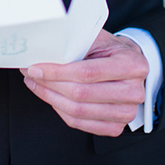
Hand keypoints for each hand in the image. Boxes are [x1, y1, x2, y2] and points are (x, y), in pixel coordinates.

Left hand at [20, 29, 147, 136]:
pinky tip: (49, 97)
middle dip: (49, 85)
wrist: (130, 64)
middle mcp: (133, 92)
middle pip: (81, 94)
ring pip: (77, 111)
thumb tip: (43, 49)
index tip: (36, 68)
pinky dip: (59, 110)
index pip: (87, 72)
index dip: (57, 72)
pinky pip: (80, 123)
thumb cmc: (111, 50)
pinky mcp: (115, 127)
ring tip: (36, 84)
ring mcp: (126, 113)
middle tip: (31, 74)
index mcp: (132, 65)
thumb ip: (75, 43)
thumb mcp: (98, 37)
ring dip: (50, 98)